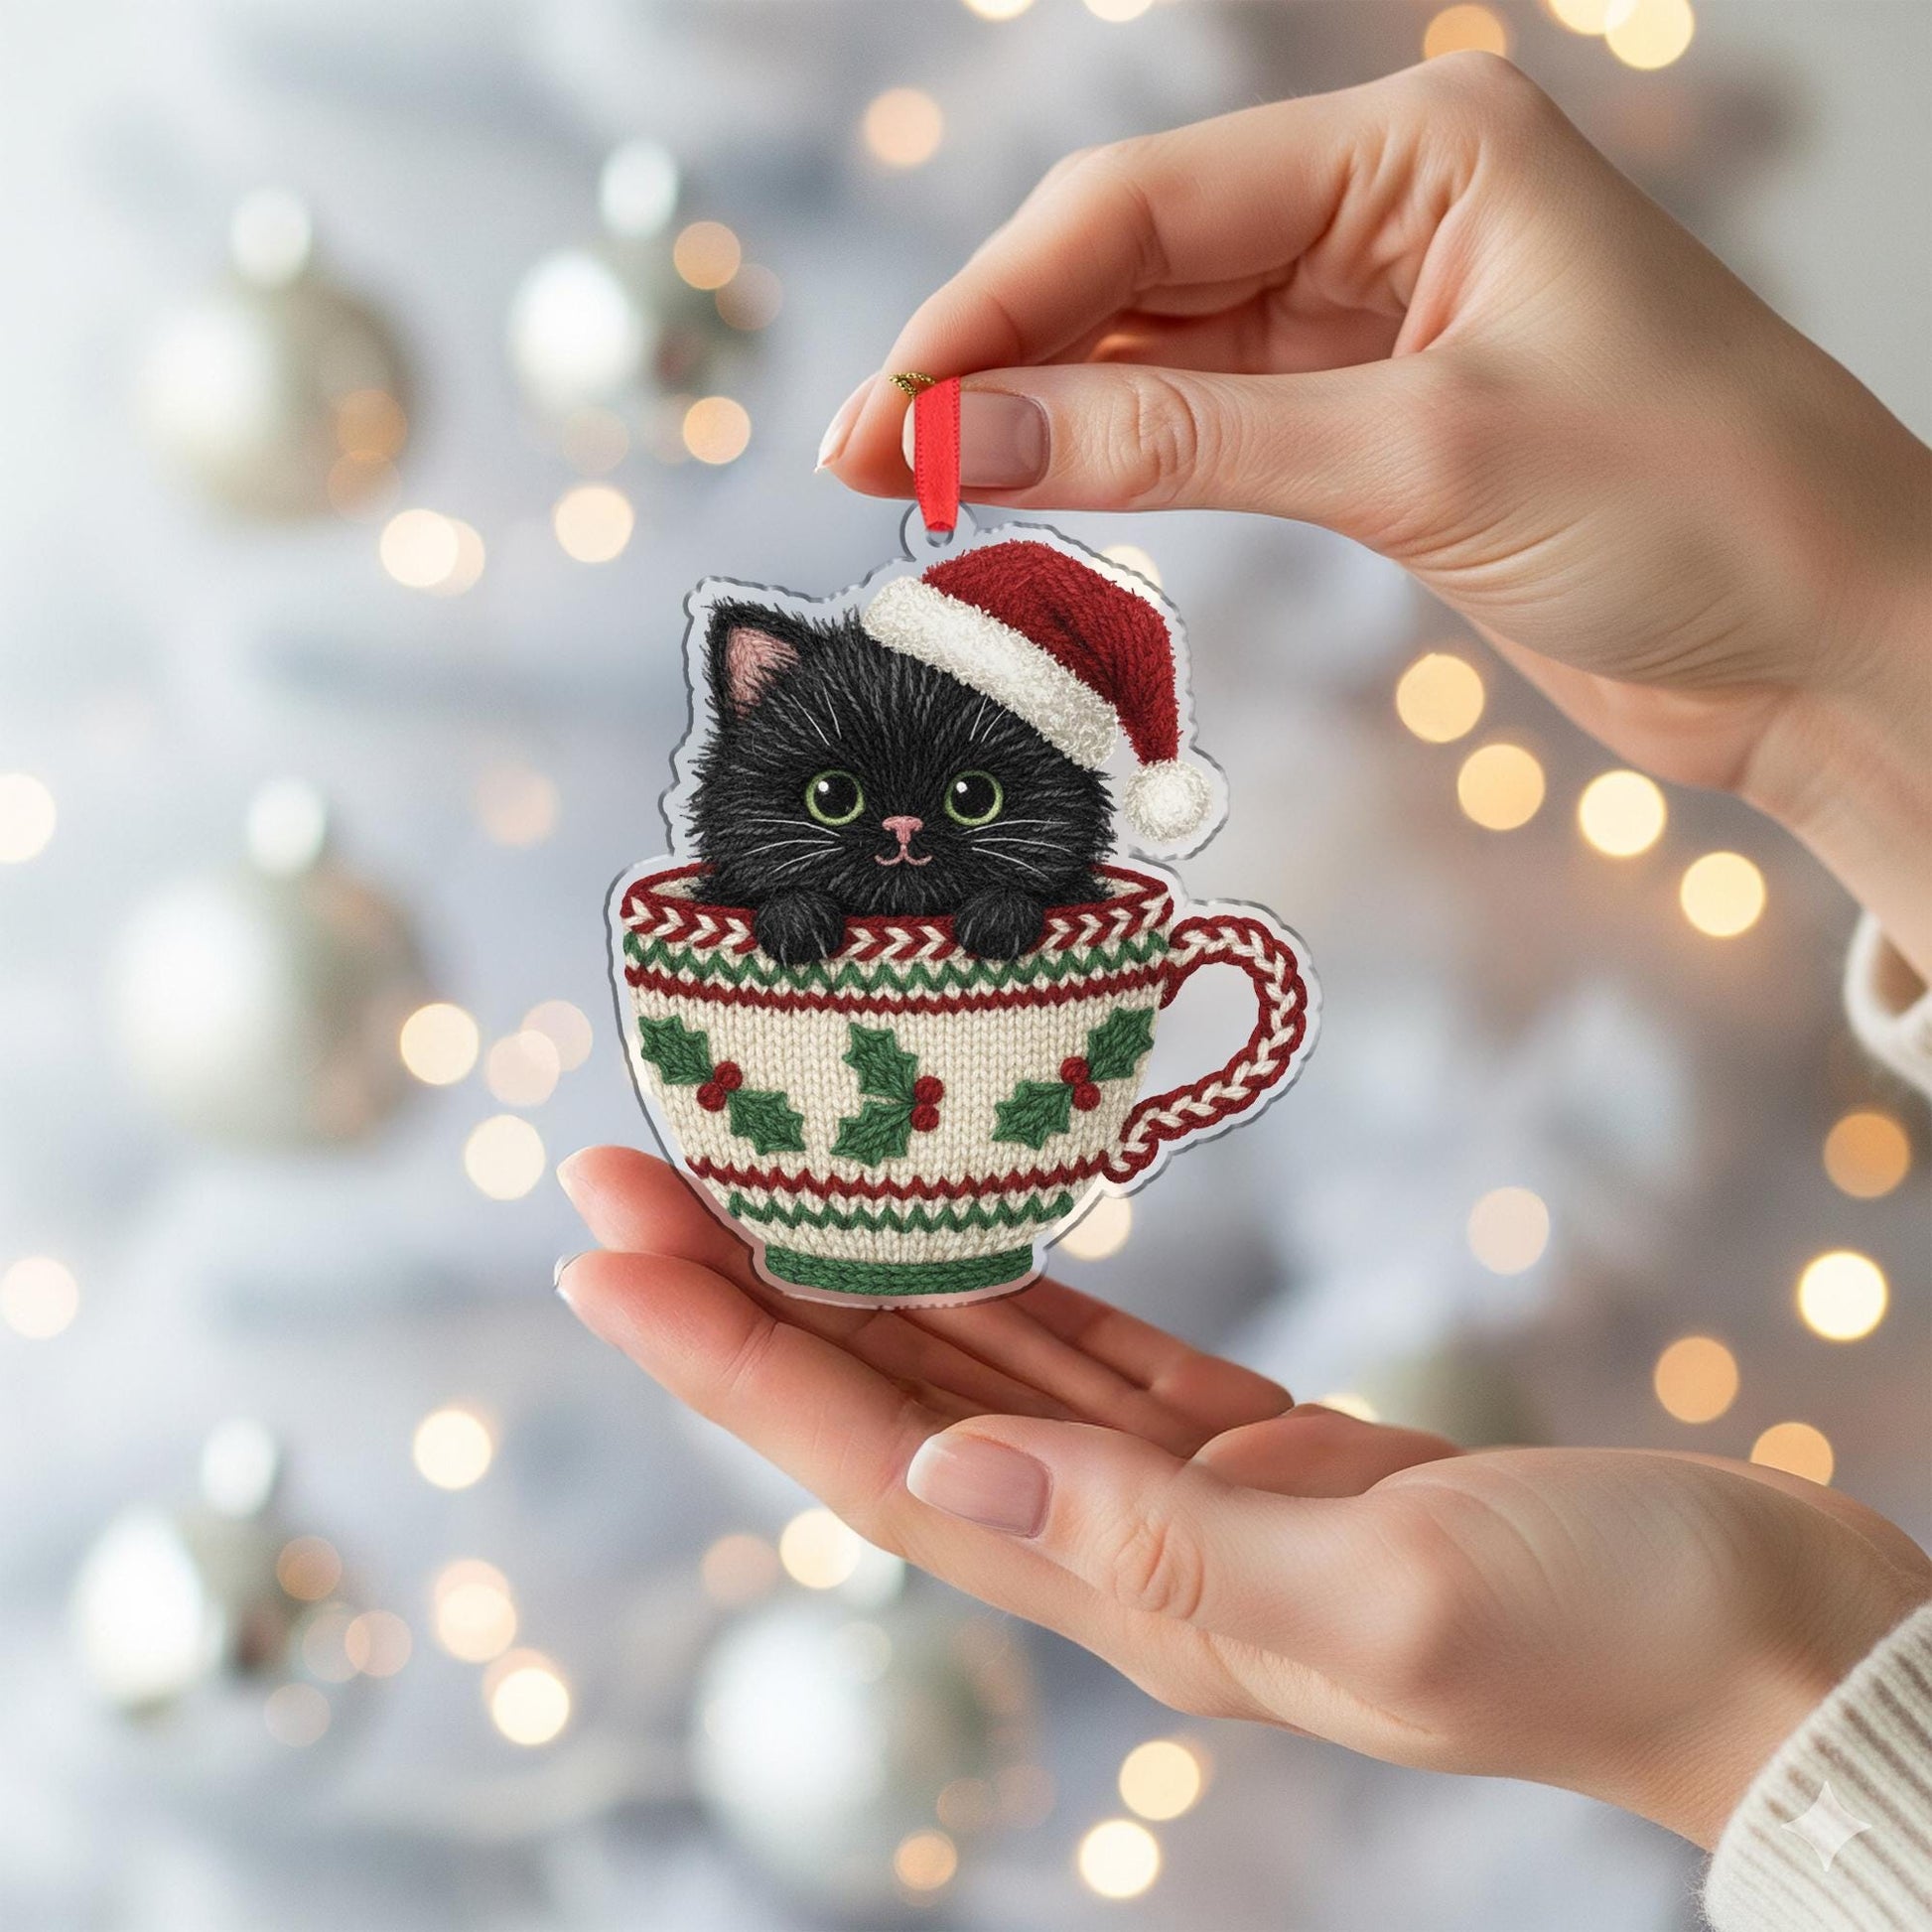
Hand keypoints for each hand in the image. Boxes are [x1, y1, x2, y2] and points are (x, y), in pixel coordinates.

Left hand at [558, 1145, 1931, 1848]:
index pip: (870, 1458)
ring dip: (845, 1281)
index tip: (607, 1254)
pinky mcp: (1259, 1453)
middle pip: (884, 1404)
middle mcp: (1127, 1554)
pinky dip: (993, 1290)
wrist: (1758, 1644)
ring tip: (738, 1183)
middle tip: (618, 1172)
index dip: (725, 1357)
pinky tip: (935, 1238)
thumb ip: (1156, 1552)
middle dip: (740, 1292)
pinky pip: (1083, 1355)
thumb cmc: (1612, 1631)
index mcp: (1137, 1598)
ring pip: (967, 1371)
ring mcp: (1188, 1501)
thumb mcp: (1384, 1602)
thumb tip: (936, 1479)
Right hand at [817, 54, 1931, 974]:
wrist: (1827, 643)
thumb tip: (968, 438)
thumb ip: (1181, 444)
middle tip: (868, 457)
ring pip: (1163, 351)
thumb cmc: (1695, 506)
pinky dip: (1126, 463)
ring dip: (1049, 417)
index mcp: (1423, 148)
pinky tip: (1038, 493)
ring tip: (926, 485)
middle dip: (1000, 360)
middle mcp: (1391, 211)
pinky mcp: (1379, 424)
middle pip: (1137, 266)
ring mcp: (1380, 319)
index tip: (889, 409)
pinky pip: (1212, 423)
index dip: (997, 308)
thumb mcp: (1416, 455)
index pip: (1147, 206)